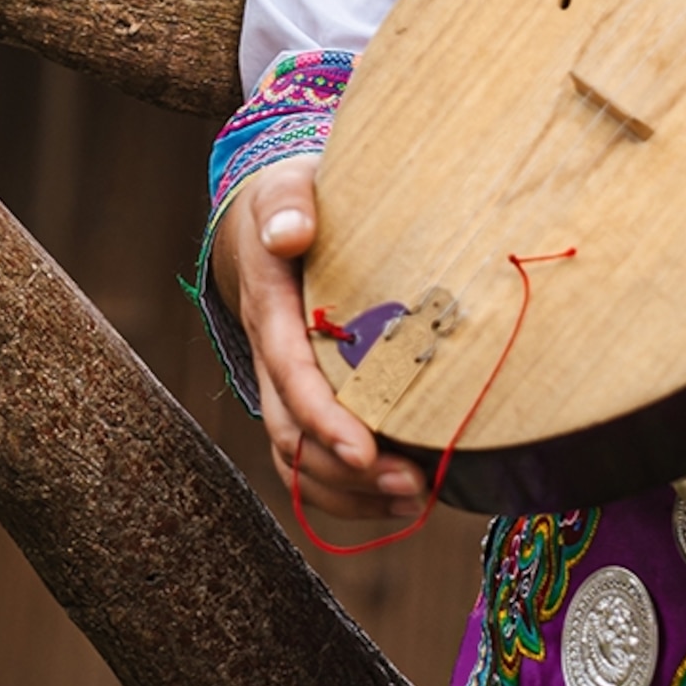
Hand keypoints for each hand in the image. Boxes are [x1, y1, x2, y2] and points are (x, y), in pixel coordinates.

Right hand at [209, 159, 425, 526]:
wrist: (270, 215)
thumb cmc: (290, 200)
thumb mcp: (285, 188)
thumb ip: (287, 204)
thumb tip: (291, 232)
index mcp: (270, 310)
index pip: (291, 376)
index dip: (325, 420)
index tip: (366, 451)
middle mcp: (270, 356)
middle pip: (293, 434)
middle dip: (348, 471)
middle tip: (412, 485)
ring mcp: (283, 381)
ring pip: (298, 457)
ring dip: (350, 490)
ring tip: (414, 498)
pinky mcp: (303, 393)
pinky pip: (309, 456)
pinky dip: (346, 488)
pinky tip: (393, 497)